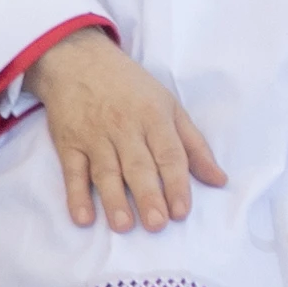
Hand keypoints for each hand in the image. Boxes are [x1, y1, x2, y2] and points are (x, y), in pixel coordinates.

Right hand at [33, 31, 225, 232]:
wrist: (78, 61)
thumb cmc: (131, 88)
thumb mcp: (169, 106)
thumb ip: (194, 146)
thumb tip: (219, 180)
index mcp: (154, 118)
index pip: (169, 155)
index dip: (176, 184)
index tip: (181, 211)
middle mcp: (125, 128)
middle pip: (138, 166)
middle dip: (148, 196)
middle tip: (157, 224)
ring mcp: (94, 137)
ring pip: (105, 172)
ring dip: (114, 200)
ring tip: (124, 226)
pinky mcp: (68, 144)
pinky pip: (72, 172)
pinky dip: (75, 195)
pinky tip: (83, 217)